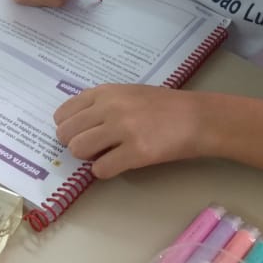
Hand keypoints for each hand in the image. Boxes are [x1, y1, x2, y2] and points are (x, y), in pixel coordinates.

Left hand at [54, 85, 204, 177]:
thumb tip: (75, 126)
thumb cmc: (164, 106)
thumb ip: (102, 104)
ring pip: (79, 150)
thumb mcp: (128, 93)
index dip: (67, 128)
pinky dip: (105, 171)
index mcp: (106, 92)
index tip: (79, 133)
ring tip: (105, 155)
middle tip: (92, 148)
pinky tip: (119, 164)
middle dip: (75, 145)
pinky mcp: (136, 152)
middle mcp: (110, 108)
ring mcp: (123, 129)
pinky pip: (101, 169)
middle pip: (67, 134)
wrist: (198, 118)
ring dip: (88, 158)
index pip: (64, 113)